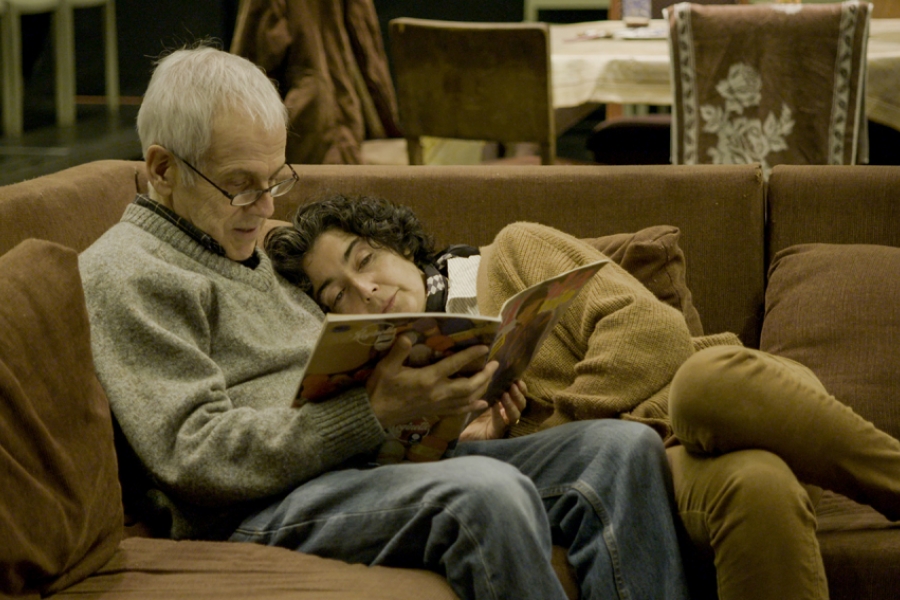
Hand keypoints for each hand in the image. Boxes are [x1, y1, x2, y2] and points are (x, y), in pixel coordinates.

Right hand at [367, 333, 498, 426]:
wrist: (374, 414)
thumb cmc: (381, 388)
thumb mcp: (386, 367)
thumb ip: (399, 350)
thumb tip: (409, 335)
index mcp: (428, 379)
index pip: (454, 365)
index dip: (471, 355)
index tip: (485, 347)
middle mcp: (438, 393)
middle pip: (469, 385)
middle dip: (484, 375)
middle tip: (495, 364)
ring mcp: (438, 405)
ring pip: (467, 399)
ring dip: (482, 388)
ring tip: (490, 378)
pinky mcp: (435, 413)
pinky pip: (459, 410)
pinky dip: (472, 406)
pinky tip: (482, 404)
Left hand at [459, 380, 527, 441]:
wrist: (461, 432)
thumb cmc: (470, 412)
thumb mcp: (479, 396)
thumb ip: (485, 385)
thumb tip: (487, 366)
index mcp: (506, 405)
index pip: (520, 396)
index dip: (521, 388)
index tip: (518, 379)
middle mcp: (507, 414)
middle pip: (521, 405)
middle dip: (518, 394)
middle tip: (513, 385)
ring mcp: (503, 424)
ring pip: (515, 415)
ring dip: (511, 404)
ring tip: (504, 394)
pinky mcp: (495, 433)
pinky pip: (501, 423)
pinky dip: (499, 413)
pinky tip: (494, 405)